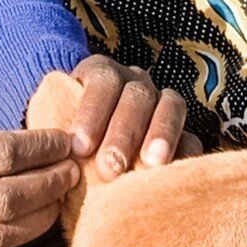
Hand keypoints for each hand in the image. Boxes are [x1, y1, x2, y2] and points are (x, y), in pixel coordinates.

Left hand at [62, 54, 192, 179]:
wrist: (90, 152)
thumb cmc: (69, 144)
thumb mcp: (58, 133)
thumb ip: (58, 141)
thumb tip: (54, 162)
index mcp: (101, 73)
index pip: (101, 81)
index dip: (91, 112)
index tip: (79, 148)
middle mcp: (134, 81)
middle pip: (135, 96)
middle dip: (123, 132)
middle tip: (109, 168)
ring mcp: (161, 102)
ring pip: (170, 105)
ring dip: (161, 134)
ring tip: (151, 166)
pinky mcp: (182, 131)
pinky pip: (192, 136)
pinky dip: (185, 152)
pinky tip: (173, 174)